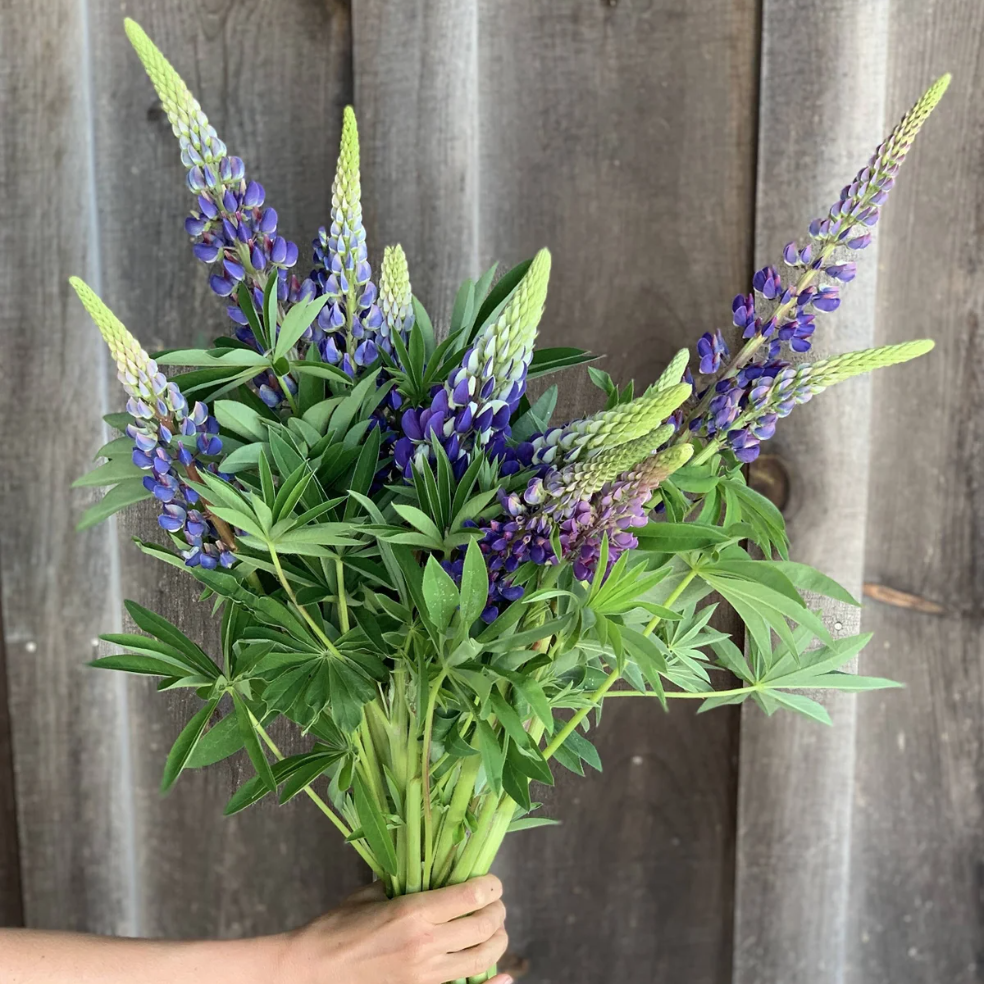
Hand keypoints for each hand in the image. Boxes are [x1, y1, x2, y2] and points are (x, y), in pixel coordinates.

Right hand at [280, 874, 511, 983]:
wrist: (315, 969)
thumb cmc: (339, 926)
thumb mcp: (373, 894)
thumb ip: (405, 881)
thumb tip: (430, 868)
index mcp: (413, 912)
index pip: (471, 896)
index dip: (491, 886)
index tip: (493, 882)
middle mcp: (425, 944)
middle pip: (484, 927)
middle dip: (497, 912)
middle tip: (495, 904)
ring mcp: (425, 974)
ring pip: (482, 958)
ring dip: (496, 940)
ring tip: (494, 929)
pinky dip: (490, 983)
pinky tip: (504, 975)